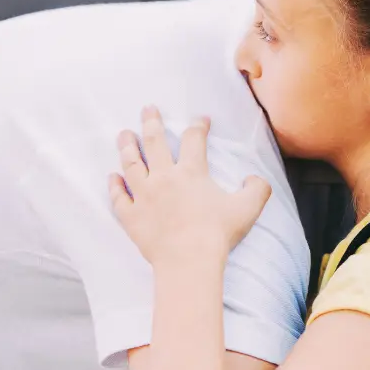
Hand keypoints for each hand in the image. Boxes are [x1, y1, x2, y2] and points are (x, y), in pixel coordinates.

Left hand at [110, 106, 270, 267]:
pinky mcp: (131, 216)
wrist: (189, 259)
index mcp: (192, 172)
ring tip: (123, 134)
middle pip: (154, 142)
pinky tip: (112, 177)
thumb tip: (254, 178)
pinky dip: (114, 186)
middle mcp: (163, 177)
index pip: (194, 139)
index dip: (199, 126)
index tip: (201, 119)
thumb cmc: (218, 233)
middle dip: (151, 122)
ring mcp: (144, 196)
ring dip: (126, 146)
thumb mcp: (249, 208)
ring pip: (130, 164)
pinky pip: (119, 197)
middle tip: (147, 109)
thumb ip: (257, 188)